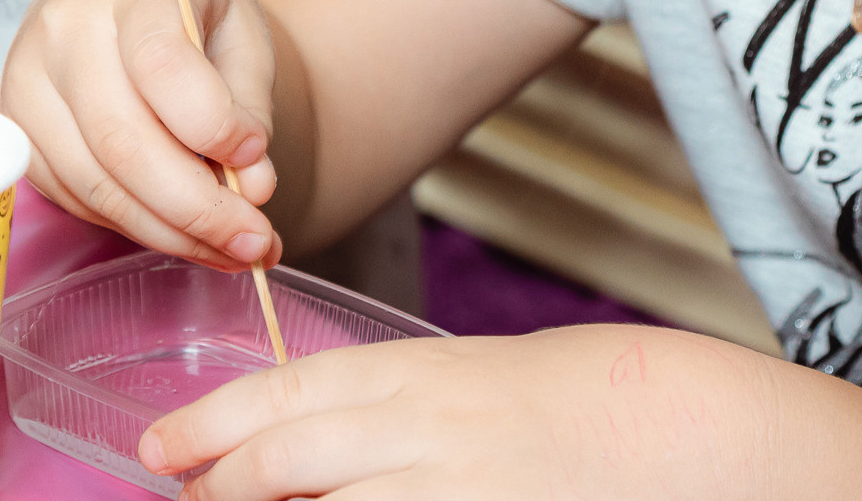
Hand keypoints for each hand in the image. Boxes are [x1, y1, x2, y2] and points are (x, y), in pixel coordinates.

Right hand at [0, 0, 283, 270]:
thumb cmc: (191, 9)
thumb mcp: (242, 31)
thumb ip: (250, 103)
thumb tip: (253, 188)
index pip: (161, 63)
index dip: (211, 122)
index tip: (255, 153)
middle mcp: (64, 33)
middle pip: (123, 140)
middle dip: (198, 208)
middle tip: (257, 243)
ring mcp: (28, 85)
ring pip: (97, 184)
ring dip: (171, 232)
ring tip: (234, 249)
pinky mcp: (20, 136)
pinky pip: (78, 199)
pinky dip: (138, 226)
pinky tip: (186, 233)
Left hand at [139, 325, 783, 500]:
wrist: (694, 434)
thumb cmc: (598, 400)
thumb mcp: (492, 373)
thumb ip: (408, 397)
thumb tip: (321, 432)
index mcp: (432, 373)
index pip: (296, 390)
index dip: (220, 420)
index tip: (166, 445)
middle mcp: (434, 430)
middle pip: (292, 456)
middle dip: (225, 481)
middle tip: (188, 494)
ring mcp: (460, 492)